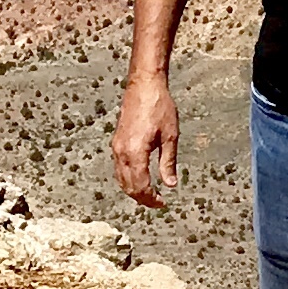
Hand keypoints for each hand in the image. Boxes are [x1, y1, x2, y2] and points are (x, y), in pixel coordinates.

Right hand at [111, 74, 179, 209]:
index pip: (140, 186)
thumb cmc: (159, 107)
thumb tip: (170, 185)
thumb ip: (168, 163)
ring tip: (149, 194)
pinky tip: (139, 179)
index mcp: (135, 152)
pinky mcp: (117, 141)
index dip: (151, 199)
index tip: (162, 203)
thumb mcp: (170, 136)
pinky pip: (118, 168)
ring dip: (133, 190)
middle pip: (128, 186)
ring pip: (120, 178)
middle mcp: (122, 152)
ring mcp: (116, 146)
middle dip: (142, 198)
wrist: (144, 85)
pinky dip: (127, 179)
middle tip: (157, 203)